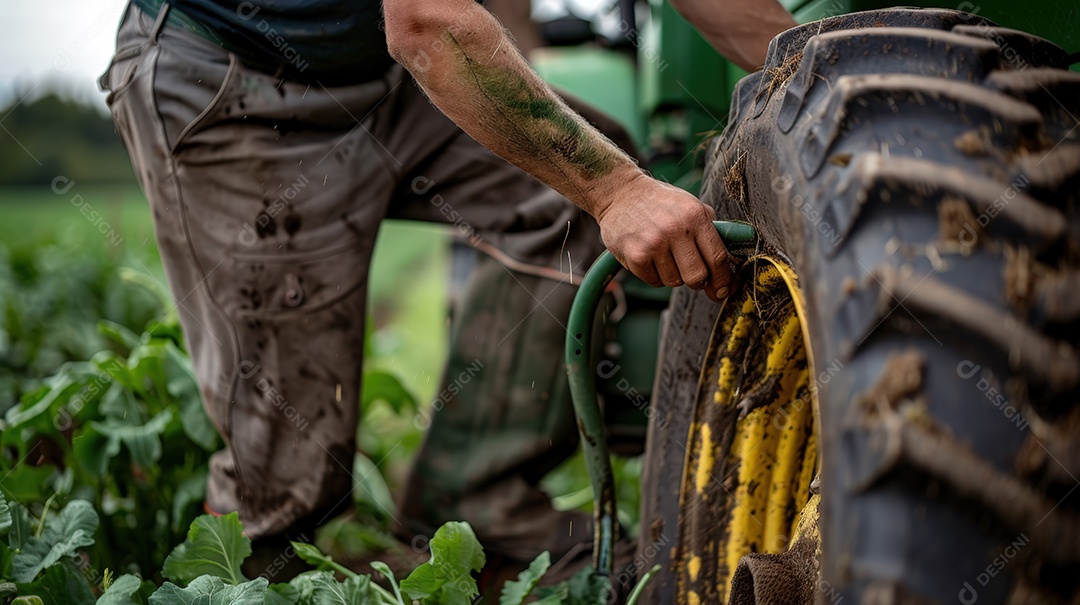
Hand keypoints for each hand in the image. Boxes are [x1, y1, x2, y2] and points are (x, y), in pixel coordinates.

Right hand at [596, 172, 733, 301]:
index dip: (724, 279)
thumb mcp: (690, 206)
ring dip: (673, 275)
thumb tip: (730, 265)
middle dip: (698, 281)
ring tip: (663, 254)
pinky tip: (649, 256)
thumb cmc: (660, 203)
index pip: (718, 258)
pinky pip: (655, 282)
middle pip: (697, 277)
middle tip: (692, 274)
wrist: (621, 194)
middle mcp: (675, 230)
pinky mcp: (635, 256)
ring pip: (675, 282)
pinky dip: (654, 275)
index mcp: (695, 216)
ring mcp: (654, 244)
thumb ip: (711, 231)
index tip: (724, 290)